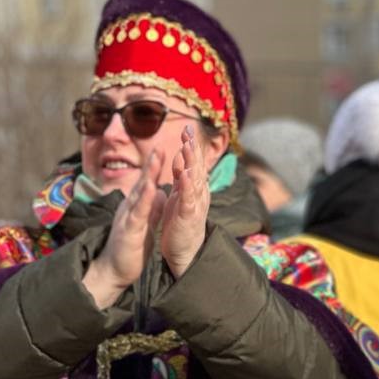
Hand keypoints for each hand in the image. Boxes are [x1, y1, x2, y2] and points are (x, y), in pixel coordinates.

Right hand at [83, 151, 163, 308]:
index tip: (163, 150)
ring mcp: (127, 218)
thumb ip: (150, 207)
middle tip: (159, 145)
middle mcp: (129, 208)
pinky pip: (137, 213)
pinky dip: (144, 200)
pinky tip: (151, 188)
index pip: (146, 183)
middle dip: (151, 164)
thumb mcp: (144, 224)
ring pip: (138, 193)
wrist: (113, 270)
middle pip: (141, 182)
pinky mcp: (129, 231)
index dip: (154, 167)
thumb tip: (159, 192)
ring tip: (156, 158)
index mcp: (135, 207)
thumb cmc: (130, 248)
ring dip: (147, 175)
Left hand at [161, 125, 210, 278]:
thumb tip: (182, 159)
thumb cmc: (181, 224)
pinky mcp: (188, 217)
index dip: (191, 145)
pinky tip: (184, 175)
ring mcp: (194, 204)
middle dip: (193, 148)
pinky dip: (187, 186)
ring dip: (191, 162)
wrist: (185, 251)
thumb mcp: (180, 196)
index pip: (193, 162)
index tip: (187, 127)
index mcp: (193, 187)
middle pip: (196, 166)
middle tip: (189, 130)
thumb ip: (181, 178)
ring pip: (194, 179)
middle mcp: (198, 193)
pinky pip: (188, 199)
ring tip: (187, 146)